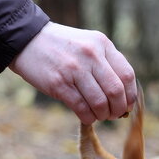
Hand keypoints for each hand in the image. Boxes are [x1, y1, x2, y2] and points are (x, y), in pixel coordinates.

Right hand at [9, 22, 136, 122]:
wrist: (28, 40)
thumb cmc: (63, 47)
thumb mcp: (89, 44)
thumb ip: (106, 63)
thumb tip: (124, 96)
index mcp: (102, 44)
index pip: (127, 75)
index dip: (130, 95)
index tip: (127, 104)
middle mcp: (91, 55)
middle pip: (116, 91)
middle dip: (118, 109)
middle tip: (114, 114)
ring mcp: (74, 70)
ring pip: (100, 102)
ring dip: (103, 115)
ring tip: (99, 115)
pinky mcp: (59, 84)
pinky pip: (81, 108)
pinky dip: (88, 117)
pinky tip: (87, 116)